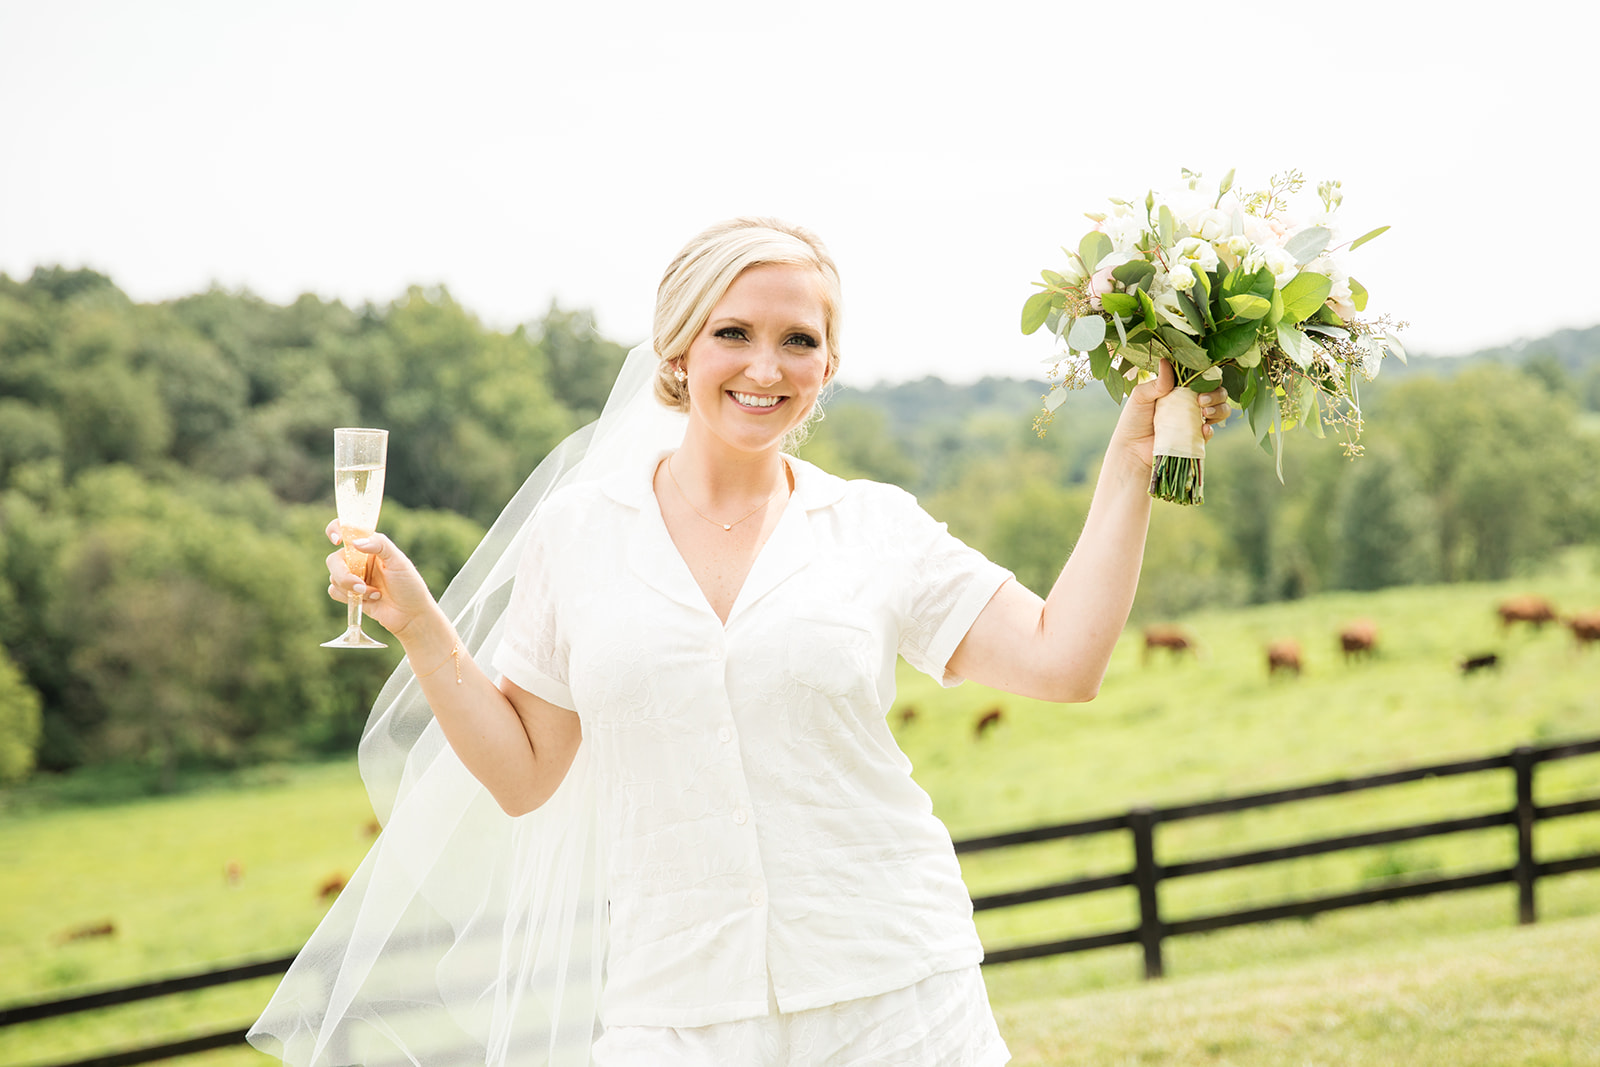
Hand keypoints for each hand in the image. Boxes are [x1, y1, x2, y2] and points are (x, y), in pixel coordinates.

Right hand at [325, 520, 438, 637]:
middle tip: (360, 586)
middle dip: (344, 575)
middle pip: (335, 560)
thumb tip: (355, 542)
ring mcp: (353, 576)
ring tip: (375, 594)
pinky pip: (334, 591)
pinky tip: (371, 600)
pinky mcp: (349, 593)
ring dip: (352, 588)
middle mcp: (359, 559)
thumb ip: (380, 546)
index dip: (335, 530)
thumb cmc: (410, 586)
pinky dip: (349, 597)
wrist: (411, 615)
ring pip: (333, 577)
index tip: (337, 540)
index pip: (347, 530)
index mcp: (371, 546)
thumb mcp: (400, 562)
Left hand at [1110, 359, 1230, 472]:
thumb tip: (1165, 361)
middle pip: (1217, 392)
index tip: (1201, 380)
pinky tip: (1203, 429)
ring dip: (1219, 409)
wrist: (1131, 449)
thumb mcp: (1140, 397)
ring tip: (1205, 412)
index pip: (1202, 378)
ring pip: (1221, 410)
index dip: (1207, 376)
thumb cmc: (1133, 420)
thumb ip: (1156, 383)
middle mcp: (1191, 403)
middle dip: (1216, 393)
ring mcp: (1195, 421)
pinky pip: (1210, 433)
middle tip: (1201, 399)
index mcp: (1180, 389)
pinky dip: (1210, 430)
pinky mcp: (1195, 439)